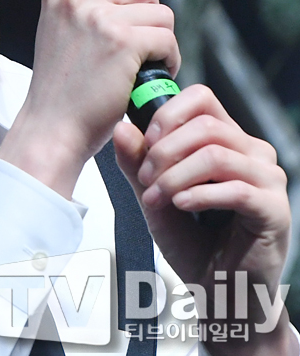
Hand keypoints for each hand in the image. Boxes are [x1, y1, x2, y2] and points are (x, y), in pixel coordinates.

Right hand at [0, 0, 179, 196]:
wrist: (52, 128)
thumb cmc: (62, 86)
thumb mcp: (60, 26)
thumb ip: (87, 0)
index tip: (131, 12)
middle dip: (150, 18)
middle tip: (137, 47)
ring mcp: (99, 16)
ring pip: (162, 13)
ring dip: (160, 41)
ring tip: (141, 65)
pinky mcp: (123, 41)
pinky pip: (167, 39)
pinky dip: (168, 61)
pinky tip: (146, 77)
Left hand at [114, 85, 296, 353]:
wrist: (220, 295)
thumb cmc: (194, 244)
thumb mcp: (155, 198)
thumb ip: (138, 165)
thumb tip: (121, 127)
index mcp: (228, 140)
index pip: (202, 99)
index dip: (168, 113)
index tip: (144, 141)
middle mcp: (253, 152)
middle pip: (205, 124)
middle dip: (164, 150)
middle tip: (145, 180)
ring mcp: (268, 179)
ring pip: (216, 154)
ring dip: (176, 175)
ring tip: (156, 198)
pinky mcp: (275, 209)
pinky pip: (235, 189)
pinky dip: (199, 194)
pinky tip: (180, 205)